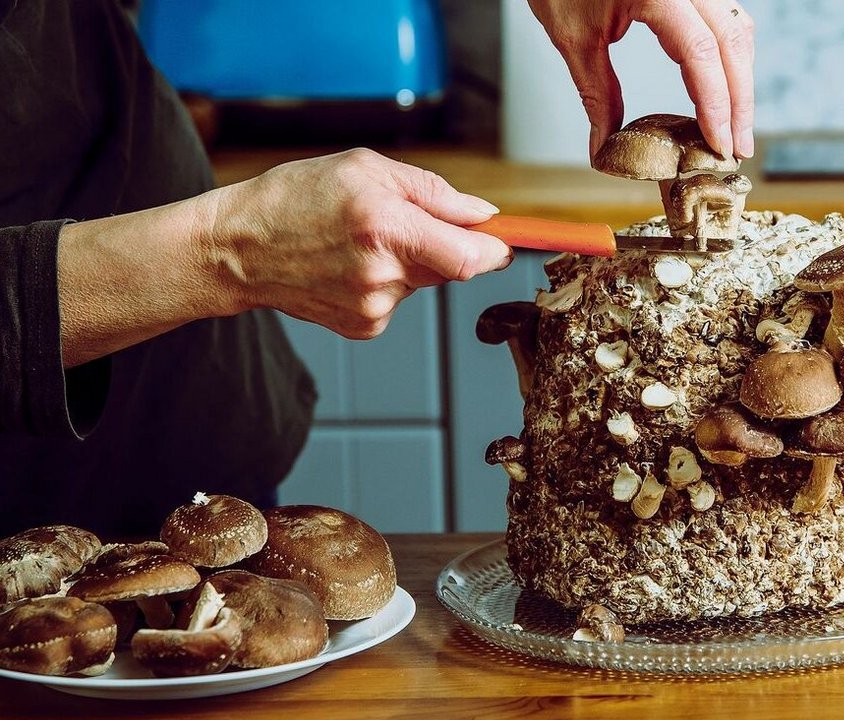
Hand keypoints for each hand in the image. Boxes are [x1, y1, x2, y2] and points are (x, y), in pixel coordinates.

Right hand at [212, 148, 511, 338]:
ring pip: (422, 281)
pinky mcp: (364, 327)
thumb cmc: (296, 198)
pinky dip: (386, 281)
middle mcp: (383, 274)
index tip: (508, 242)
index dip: (496, 251)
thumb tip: (483, 214)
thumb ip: (434, 193)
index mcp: (387, 228)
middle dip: (441, 243)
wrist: (237, 248)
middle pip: (450, 266)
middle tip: (402, 222)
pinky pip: (399, 299)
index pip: (470, 257)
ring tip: (358, 242)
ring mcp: (373, 307)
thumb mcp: (366, 170)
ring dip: (408, 260)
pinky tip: (348, 266)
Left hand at [527, 0, 754, 159]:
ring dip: (740, 80)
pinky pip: (725, 19)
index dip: (715, 104)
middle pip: (731, 43)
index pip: (701, 52)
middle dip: (739, 101)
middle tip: (738, 148)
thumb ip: (597, 93)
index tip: (718, 144)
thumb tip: (604, 148)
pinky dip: (729, 58)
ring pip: (736, 29)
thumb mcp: (574, 37)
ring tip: (734, 127)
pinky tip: (724, 90)